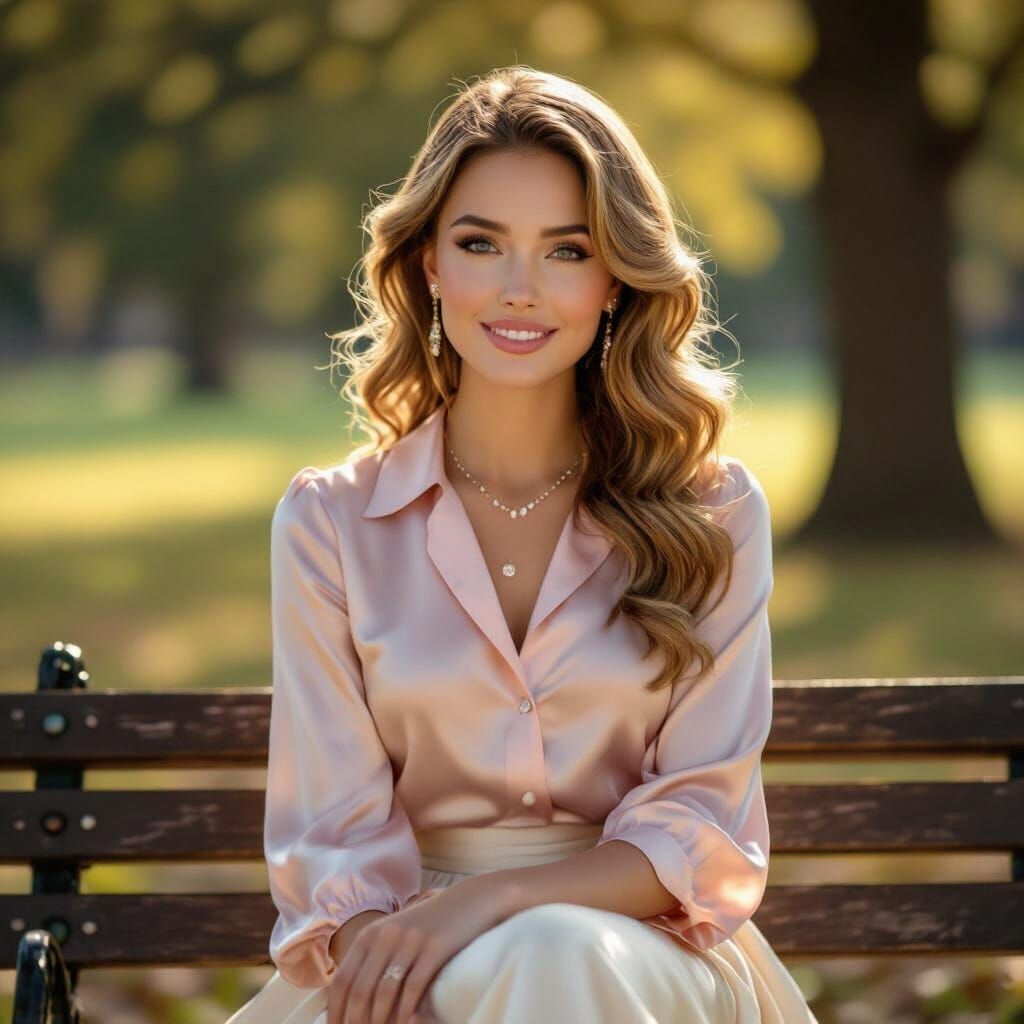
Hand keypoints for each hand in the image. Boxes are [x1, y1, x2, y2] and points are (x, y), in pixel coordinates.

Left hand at [326, 874, 510, 1023]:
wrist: (469, 901)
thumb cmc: (429, 926)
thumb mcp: (395, 935)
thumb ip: (373, 960)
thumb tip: (351, 1001)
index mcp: (370, 935)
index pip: (342, 980)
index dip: (335, 1011)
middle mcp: (386, 935)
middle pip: (360, 990)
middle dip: (355, 1021)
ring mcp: (410, 940)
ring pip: (384, 992)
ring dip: (379, 1021)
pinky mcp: (435, 947)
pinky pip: (413, 988)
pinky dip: (405, 1012)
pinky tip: (405, 1023)